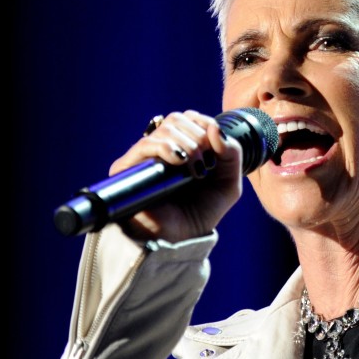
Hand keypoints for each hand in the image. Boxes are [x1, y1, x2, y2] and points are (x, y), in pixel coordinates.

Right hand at [109, 110, 244, 242]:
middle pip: (177, 119)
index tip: (216, 148)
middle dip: (198, 137)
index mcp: (181, 147)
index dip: (205, 125)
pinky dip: (166, 147)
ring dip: (187, 144)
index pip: (189, 117)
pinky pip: (145, 144)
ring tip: (195, 170)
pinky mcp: (127, 170)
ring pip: (165, 129)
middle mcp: (159, 149)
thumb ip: (231, 154)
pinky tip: (179, 161)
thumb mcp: (228, 184)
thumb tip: (215, 128)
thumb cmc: (200, 214)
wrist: (178, 241)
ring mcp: (143, 158)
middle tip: (205, 164)